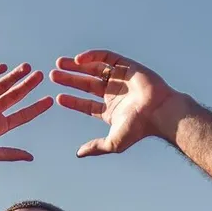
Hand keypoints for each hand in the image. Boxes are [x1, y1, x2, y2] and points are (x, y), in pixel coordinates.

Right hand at [0, 63, 53, 161]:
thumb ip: (11, 154)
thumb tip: (31, 158)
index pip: (23, 115)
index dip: (37, 107)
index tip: (50, 99)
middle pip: (16, 95)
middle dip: (28, 85)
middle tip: (41, 75)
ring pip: (3, 84)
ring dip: (15, 76)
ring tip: (27, 67)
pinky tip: (4, 67)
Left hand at [50, 50, 180, 156]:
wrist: (158, 111)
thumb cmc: (138, 128)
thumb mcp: (112, 142)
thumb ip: (95, 147)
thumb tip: (78, 154)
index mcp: (110, 111)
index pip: (86, 104)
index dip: (72, 101)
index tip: (57, 97)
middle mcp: (113, 94)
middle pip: (86, 84)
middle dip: (69, 79)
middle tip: (53, 75)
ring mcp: (119, 79)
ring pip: (93, 69)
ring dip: (76, 66)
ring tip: (59, 63)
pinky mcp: (126, 65)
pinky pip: (106, 57)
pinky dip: (92, 56)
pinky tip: (78, 59)